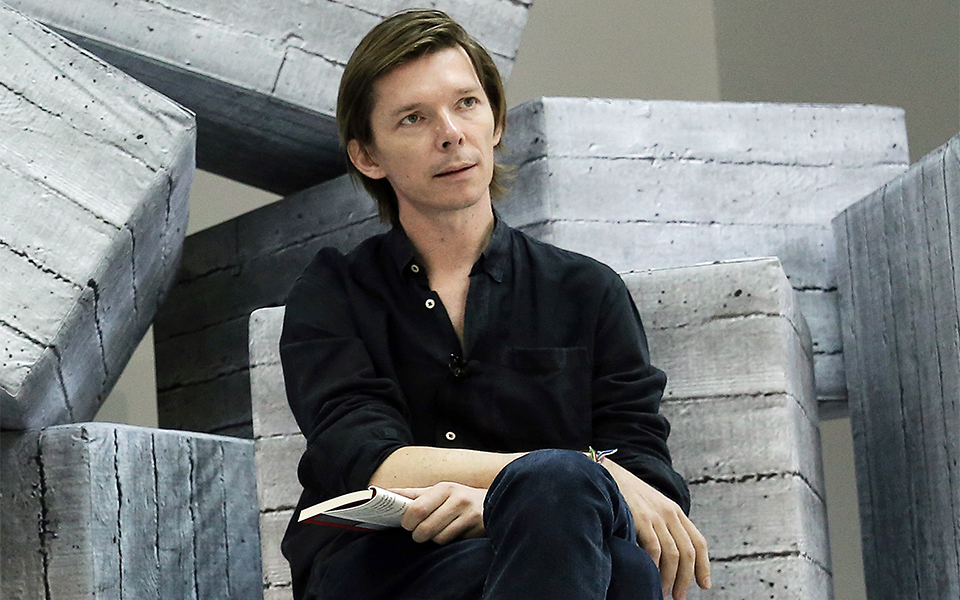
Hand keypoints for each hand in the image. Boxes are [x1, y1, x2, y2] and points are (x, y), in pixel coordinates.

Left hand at [392, 482, 486, 544]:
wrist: (494, 502)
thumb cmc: (457, 499)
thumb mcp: (438, 492)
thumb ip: (414, 495)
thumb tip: (383, 491)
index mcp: (443, 488)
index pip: (416, 507)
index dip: (406, 520)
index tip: (403, 524)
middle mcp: (457, 499)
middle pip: (424, 526)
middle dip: (416, 533)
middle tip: (417, 532)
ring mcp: (468, 514)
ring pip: (437, 537)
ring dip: (431, 538)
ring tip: (435, 532)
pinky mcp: (476, 528)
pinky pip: (450, 541)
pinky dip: (445, 541)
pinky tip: (449, 534)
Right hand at [602, 459, 710, 599]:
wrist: (606, 476)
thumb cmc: (626, 497)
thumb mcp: (651, 507)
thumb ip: (663, 526)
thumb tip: (670, 559)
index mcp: (675, 511)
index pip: (698, 542)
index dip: (704, 566)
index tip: (704, 585)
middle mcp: (669, 513)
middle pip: (687, 552)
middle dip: (686, 578)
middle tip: (679, 596)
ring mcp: (655, 516)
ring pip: (673, 554)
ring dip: (670, 578)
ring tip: (664, 591)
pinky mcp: (640, 518)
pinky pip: (654, 548)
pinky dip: (654, 566)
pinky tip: (649, 575)